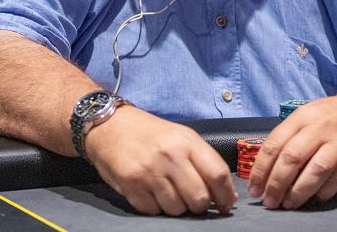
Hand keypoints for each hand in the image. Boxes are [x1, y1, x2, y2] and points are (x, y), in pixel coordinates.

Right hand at [85, 106, 236, 215]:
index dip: (226, 195)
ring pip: (177, 209)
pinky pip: (154, 211)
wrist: (109, 126)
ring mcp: (149, 172)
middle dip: (200, 206)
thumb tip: (227, 195)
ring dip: (177, 207)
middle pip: (200, 198)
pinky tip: (151, 192)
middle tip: (194, 200)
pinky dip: (155, 207)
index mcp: (186, 141)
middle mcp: (169, 156)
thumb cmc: (150, 133)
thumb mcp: (180, 136)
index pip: (218, 174)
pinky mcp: (131, 186)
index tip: (226, 205)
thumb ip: (203, 161)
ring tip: (169, 192)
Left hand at [248, 88, 336, 208]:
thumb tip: (269, 166)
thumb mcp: (312, 114)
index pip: (274, 144)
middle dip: (276, 184)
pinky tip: (314, 198)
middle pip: (291, 159)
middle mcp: (319, 128)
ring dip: (298, 192)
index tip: (254, 187)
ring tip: (288, 204)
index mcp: (303, 116)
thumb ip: (292, 136)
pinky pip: (336, 179)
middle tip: (269, 201)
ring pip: (314, 171)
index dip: (261, 169)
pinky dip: (323, 192)